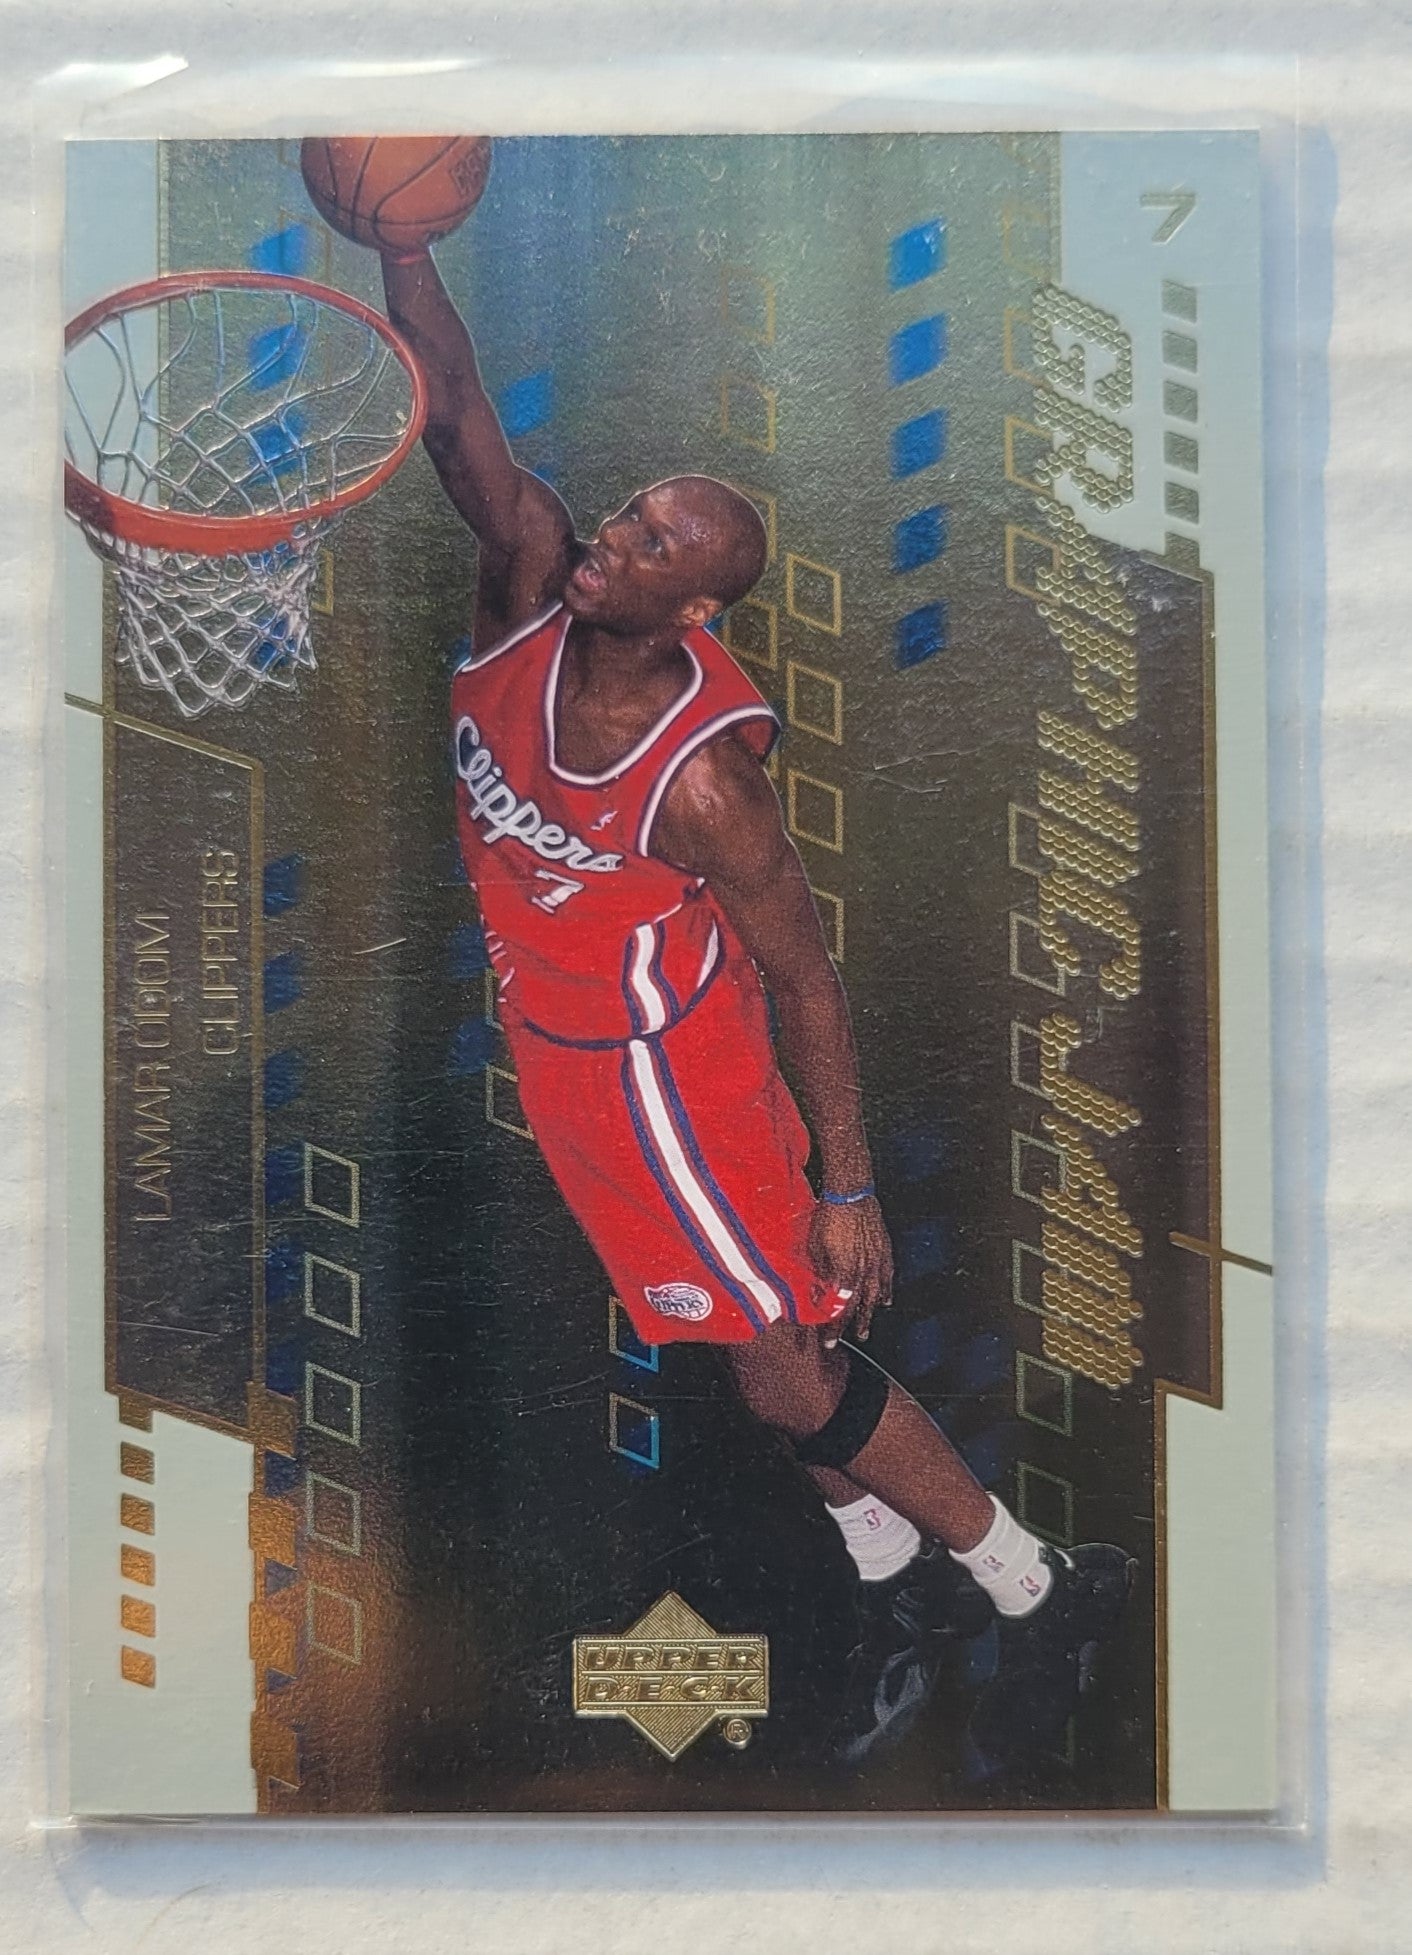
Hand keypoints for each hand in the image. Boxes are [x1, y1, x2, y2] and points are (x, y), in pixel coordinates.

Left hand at [807, 1195, 893, 1346]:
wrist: (850, 1194)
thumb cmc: (828, 1218)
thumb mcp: (815, 1247)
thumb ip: (820, 1272)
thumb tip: (820, 1291)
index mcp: (844, 1273)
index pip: (839, 1308)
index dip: (834, 1327)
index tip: (829, 1341)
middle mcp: (862, 1272)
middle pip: (859, 1306)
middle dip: (852, 1325)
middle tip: (851, 1341)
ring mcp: (876, 1262)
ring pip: (875, 1295)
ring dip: (870, 1313)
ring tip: (866, 1329)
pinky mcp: (884, 1250)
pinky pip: (887, 1276)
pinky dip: (886, 1290)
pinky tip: (886, 1300)